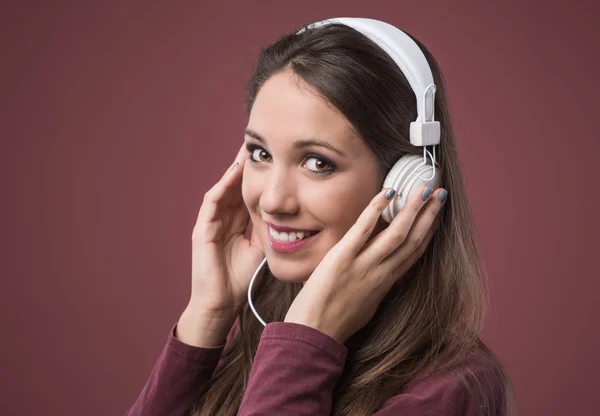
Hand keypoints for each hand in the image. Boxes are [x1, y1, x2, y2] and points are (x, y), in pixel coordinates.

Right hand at [188, 143, 264, 316]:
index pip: (249, 193)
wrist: (220, 304)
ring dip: (235, 169)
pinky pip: (212, 202)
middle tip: (260, 143)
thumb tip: (291, 217)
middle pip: (236, 185)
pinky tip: (234, 173)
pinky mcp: (202, 230)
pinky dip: (223, 187)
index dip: (260, 176)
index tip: (275, 158)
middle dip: (247, 165)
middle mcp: (222, 218)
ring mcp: (210, 222)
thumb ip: (270, 231)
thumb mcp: (261, 249)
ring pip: (224, 188)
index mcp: (236, 223)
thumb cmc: (240, 279)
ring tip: (247, 150)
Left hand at [284, 186, 446, 343]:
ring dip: (412, 209)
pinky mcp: (342, 258)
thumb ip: (376, 287)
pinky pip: (363, 229)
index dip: (429, 231)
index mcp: (386, 283)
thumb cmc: (336, 322)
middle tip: (439, 193)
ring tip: (423, 189)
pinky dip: (376, 209)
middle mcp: (380, 273)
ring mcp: (363, 265)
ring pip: (396, 233)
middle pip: (412, 239)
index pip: (414, 252)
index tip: (437, 215)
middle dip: (428, 215)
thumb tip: (383, 276)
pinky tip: (388, 192)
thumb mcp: (366, 306)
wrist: (315, 334)